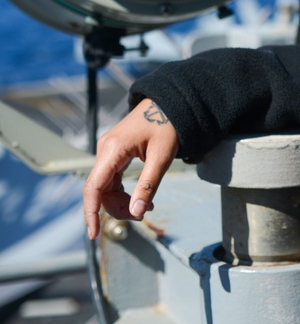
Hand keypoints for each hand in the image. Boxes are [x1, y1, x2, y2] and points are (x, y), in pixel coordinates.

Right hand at [82, 98, 178, 239]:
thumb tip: (136, 213)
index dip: (91, 213)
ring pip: (106, 187)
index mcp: (112, 150)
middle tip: (142, 216)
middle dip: (117, 208)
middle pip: (100, 190)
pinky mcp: (115, 153)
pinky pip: (112, 179)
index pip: (93, 188)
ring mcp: (108, 152)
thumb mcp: (162, 156)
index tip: (93, 234)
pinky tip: (140, 199)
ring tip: (146, 208)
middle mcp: (105, 150)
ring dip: (122, 202)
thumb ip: (148, 185)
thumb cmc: (168, 125)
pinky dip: (124, 192)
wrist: (170, 102)